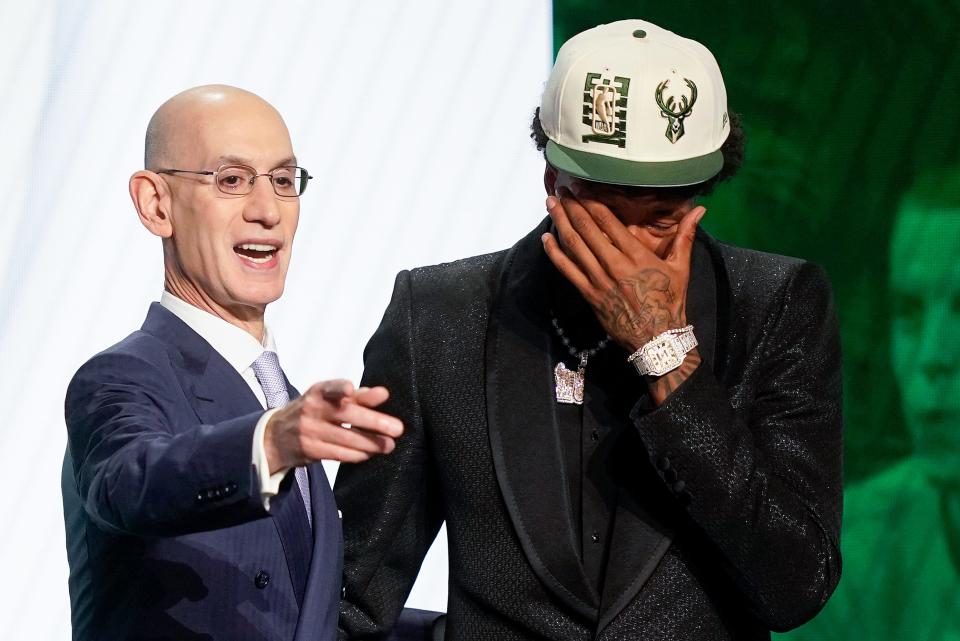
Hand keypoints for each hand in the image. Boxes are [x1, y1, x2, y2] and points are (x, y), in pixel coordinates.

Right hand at [263, 380, 402, 471]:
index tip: (350, 390)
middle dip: (374, 422)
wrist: (276, 436)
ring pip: (346, 438)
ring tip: (389, 445)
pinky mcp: (310, 450)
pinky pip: (338, 453)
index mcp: (318, 392)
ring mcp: (309, 431)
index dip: (339, 388)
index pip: (329, 387)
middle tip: (397, 429)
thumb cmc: (312, 412)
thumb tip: (382, 394)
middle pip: (346, 415)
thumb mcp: (328, 398)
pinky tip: (369, 453)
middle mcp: (312, 409)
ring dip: (371, 443)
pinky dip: (357, 454)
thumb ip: (357, 396)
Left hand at [541, 189, 704, 351]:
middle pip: (587, 229)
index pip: (608, 221)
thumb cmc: (669, 302)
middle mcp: (614, 265)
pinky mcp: (589, 295)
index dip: (592, 201)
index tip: (582, 187)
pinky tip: (546, 238)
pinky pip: (567, 270)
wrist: (657, 338)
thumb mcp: (681, 268)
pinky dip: (555, 253)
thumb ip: (685, 236)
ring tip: (551, 203)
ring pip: (574, 246)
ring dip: (560, 222)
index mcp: (636, 255)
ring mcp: (599, 280)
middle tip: (561, 188)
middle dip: (572, 206)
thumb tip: (700, 209)